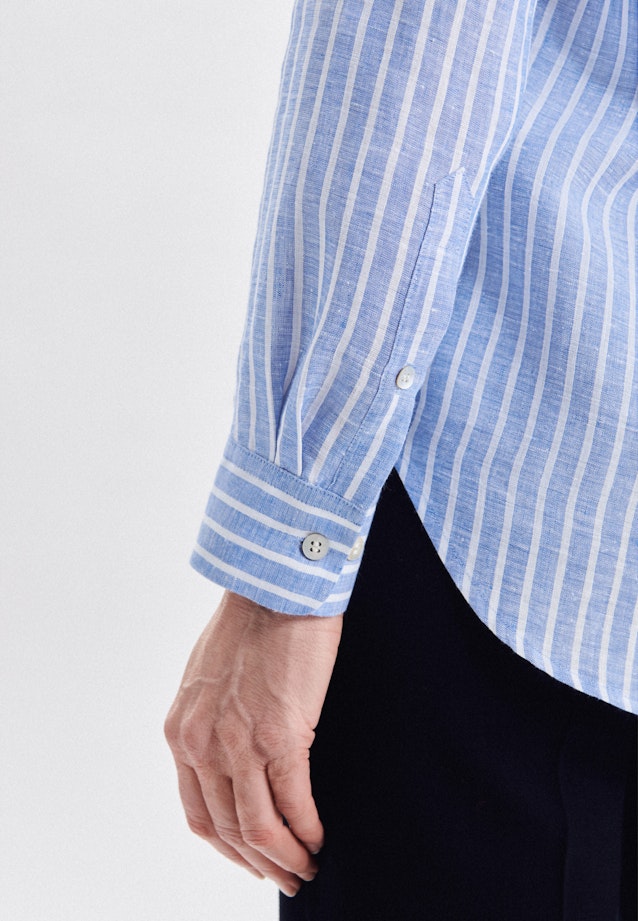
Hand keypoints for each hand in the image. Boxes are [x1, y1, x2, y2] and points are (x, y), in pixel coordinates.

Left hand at [164, 590, 342, 896]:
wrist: (275, 588)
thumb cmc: (249, 623)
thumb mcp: (206, 678)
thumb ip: (209, 722)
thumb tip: (230, 757)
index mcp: (181, 733)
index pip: (198, 813)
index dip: (228, 846)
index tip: (251, 857)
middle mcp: (203, 745)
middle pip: (229, 830)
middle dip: (259, 862)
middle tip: (285, 875)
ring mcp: (240, 744)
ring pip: (260, 828)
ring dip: (286, 857)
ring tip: (307, 866)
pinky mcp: (283, 735)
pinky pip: (294, 804)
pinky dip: (309, 830)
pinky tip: (321, 836)